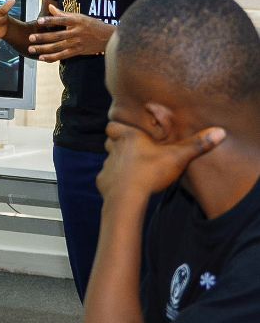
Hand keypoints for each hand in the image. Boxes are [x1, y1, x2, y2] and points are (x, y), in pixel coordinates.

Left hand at [27, 2, 113, 61]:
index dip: (50, 20)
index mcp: (76, 21)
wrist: (107, 37)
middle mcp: (76, 32)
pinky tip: (42, 58)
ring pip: (58, 47)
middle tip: (30, 38)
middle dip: (42, 37)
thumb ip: (63, 14)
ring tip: (31, 49)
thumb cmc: (91, 24)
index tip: (39, 21)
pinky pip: (63, 55)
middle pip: (57, 35)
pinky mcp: (78, 52)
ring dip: (44, 49)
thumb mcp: (79, 16)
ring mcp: (77, 43)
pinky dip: (52, 57)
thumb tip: (49, 7)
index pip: (61, 20)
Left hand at [98, 121, 225, 200]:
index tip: (128, 132)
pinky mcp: (103, 181)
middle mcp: (114, 149)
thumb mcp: (178, 157)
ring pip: (109, 160)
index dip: (119, 128)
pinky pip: (107, 178)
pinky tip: (126, 187)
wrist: (127, 197)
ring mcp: (107, 165)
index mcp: (128, 137)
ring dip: (118, 163)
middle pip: (110, 142)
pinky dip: (114, 181)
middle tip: (133, 151)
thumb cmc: (151, 172)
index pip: (113, 126)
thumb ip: (196, 145)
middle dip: (118, 145)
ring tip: (133, 170)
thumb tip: (219, 132)